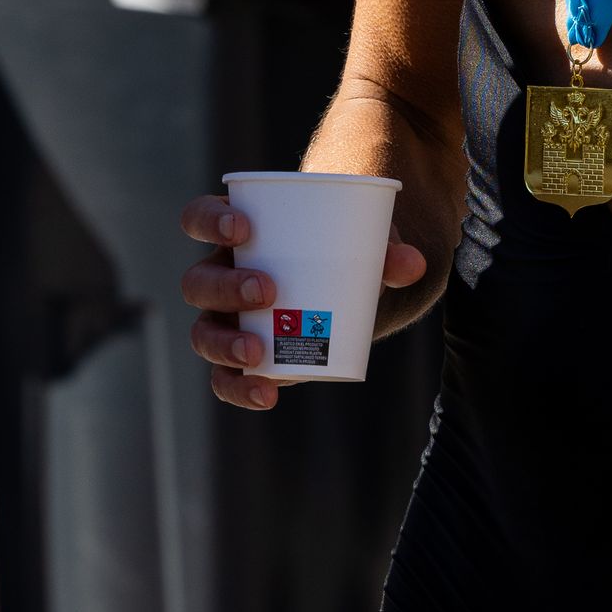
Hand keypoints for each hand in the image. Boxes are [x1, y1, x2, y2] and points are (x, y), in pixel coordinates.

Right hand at [181, 192, 427, 411]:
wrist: (344, 286)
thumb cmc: (341, 250)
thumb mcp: (361, 243)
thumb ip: (385, 251)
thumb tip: (413, 264)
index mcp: (235, 232)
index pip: (198, 217)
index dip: (209, 221)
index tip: (243, 228)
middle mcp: (219, 274)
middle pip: (197, 281)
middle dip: (225, 287)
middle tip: (268, 291)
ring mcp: (225, 318)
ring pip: (203, 332)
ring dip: (225, 343)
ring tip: (258, 353)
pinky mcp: (243, 357)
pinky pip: (224, 378)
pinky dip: (240, 388)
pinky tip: (266, 394)